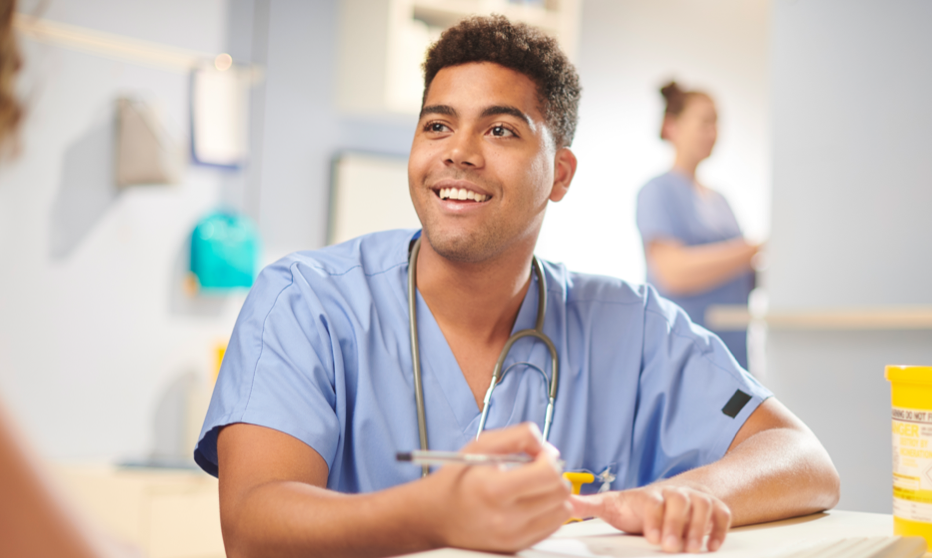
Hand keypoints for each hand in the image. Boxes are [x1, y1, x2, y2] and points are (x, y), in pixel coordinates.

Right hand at [423, 423, 571, 552]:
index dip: (549, 459)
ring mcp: (515, 536)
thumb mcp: (481, 445)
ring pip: (563, 511)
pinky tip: (530, 502)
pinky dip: (548, 511)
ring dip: (554, 495)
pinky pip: (553, 526)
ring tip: (532, 487)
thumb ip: (519, 437)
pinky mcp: (519, 546)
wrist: (435, 516)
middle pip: (560, 492)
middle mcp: (506, 518)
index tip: (540, 456)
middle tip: (536, 469)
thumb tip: (548, 448)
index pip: (548, 473)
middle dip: (554, 475)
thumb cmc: (456, 481)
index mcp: (495, 489)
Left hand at [571, 482, 731, 552]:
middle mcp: (673, 493)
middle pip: (681, 500)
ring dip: (700, 528)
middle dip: (678, 524)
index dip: (655, 518)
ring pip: (703, 505)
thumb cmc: (638, 505)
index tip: (652, 538)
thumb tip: (565, 505)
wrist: (668, 493)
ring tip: (693, 549)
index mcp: (648, 495)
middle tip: (672, 547)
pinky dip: (719, 528)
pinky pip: (721, 513)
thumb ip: (590, 506)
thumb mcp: (612, 504)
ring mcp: (694, 499)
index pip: (654, 501)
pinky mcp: (712, 507)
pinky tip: (711, 545)